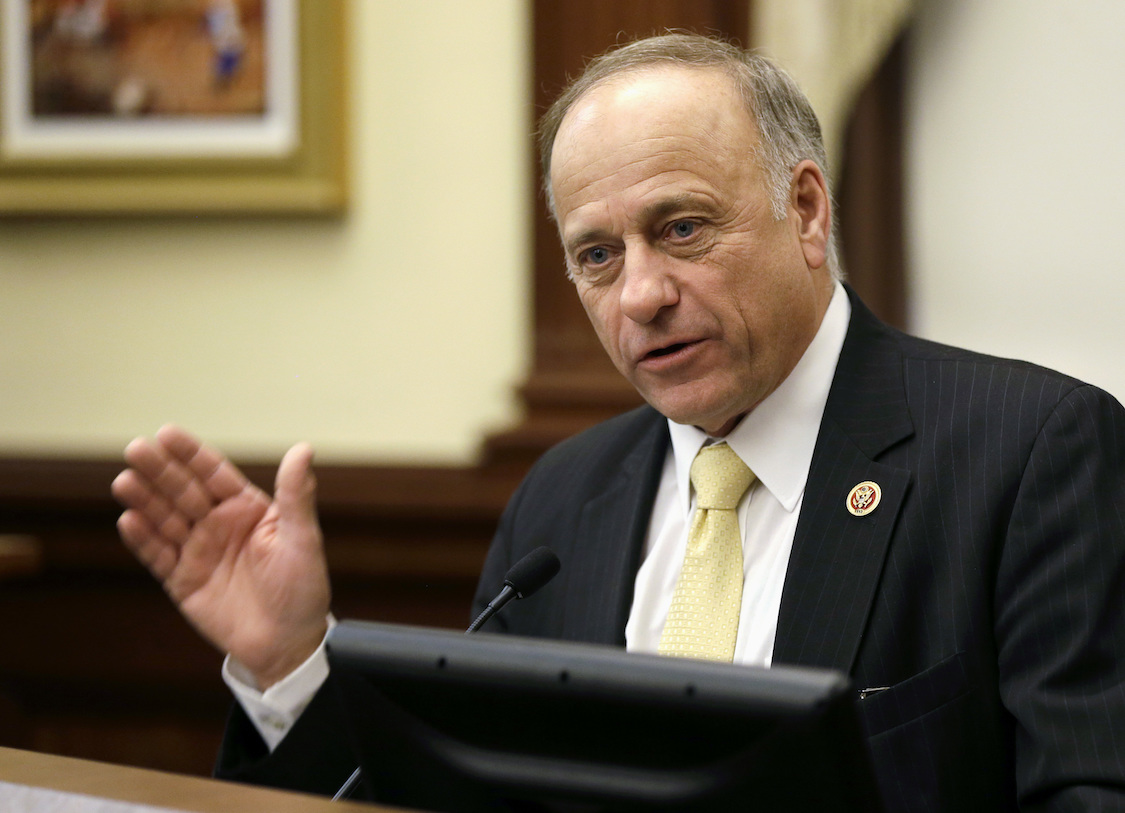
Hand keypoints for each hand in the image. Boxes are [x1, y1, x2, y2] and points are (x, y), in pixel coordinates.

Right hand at [112, 425, 330, 689]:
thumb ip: (296, 496)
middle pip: (183, 492)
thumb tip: (303, 448)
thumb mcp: (303, 539)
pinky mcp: (183, 582)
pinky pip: (159, 557)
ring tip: (125, 481)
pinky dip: (143, 541)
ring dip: (145, 501)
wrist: (289, 644)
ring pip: (165, 520)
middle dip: (160, 471)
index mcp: (248, 508)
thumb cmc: (303, 589)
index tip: (167, 433)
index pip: (214, 474)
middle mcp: (219, 525)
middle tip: (135, 449)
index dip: (191, 455)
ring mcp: (198, 552)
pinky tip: (128, 521)